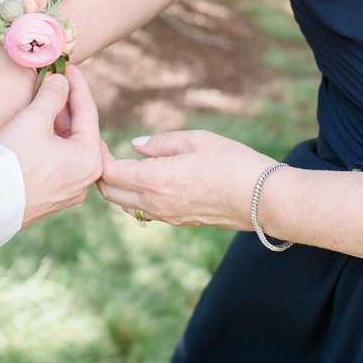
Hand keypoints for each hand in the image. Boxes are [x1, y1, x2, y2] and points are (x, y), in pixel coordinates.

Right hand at [0, 67, 105, 227]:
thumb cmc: (11, 159)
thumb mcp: (33, 119)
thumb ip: (52, 95)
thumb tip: (61, 81)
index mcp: (90, 159)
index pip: (88, 112)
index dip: (77, 86)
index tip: (68, 67)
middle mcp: (86, 179)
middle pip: (81, 132)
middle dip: (67, 107)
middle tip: (54, 85)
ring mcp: (68, 193)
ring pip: (69, 150)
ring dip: (58, 127)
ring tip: (42, 106)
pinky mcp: (51, 200)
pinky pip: (58, 166)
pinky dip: (51, 147)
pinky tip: (36, 133)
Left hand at [98, 130, 276, 231]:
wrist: (262, 198)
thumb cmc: (233, 162)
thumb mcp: (197, 140)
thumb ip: (161, 143)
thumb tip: (135, 146)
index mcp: (155, 180)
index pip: (110, 172)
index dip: (100, 156)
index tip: (101, 141)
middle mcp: (155, 203)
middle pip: (110, 193)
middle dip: (102, 174)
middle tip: (107, 154)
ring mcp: (166, 217)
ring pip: (126, 206)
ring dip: (119, 188)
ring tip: (126, 167)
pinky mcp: (179, 222)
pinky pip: (145, 212)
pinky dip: (137, 197)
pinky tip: (150, 181)